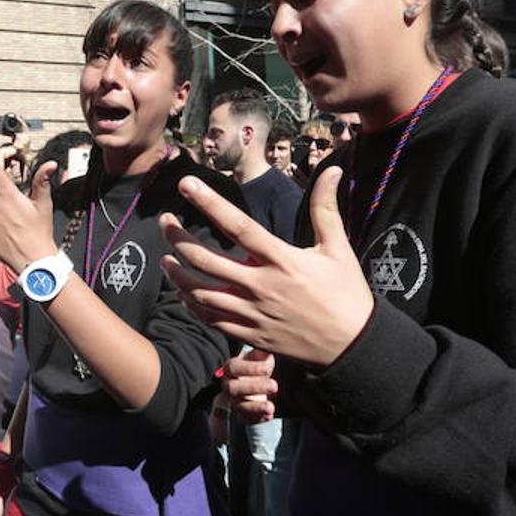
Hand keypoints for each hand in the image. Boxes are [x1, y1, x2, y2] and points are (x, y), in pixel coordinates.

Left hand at [159, 167, 372, 368]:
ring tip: (166, 259)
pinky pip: (212, 320)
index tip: (186, 184)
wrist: (352, 345)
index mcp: (282, 260)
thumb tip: (333, 170)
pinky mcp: (250, 336)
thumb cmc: (346, 293)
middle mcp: (262, 286)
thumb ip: (325, 209)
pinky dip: (193, 305)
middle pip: (207, 260)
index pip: (238, 226)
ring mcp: (253, 314)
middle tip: (164, 221)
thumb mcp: (338, 248)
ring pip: (201, 293)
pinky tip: (184, 293)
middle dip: (178, 238)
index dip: (209, 203)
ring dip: (178, 275)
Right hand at [219, 348, 277, 424]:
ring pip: (238, 407)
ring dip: (256, 408)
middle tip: (274, 386)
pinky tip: (268, 415)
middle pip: (232, 389)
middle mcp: (229, 385)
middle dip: (254, 388)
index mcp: (232, 368)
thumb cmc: (259, 366)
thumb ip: (263, 351)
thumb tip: (268, 348)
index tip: (268, 368)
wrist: (259, 382)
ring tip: (271, 407)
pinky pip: (245, 419)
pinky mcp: (242, 414)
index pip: (233, 368)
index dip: (250, 368)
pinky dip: (257, 419)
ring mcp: (234, 401)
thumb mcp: (261, 355)